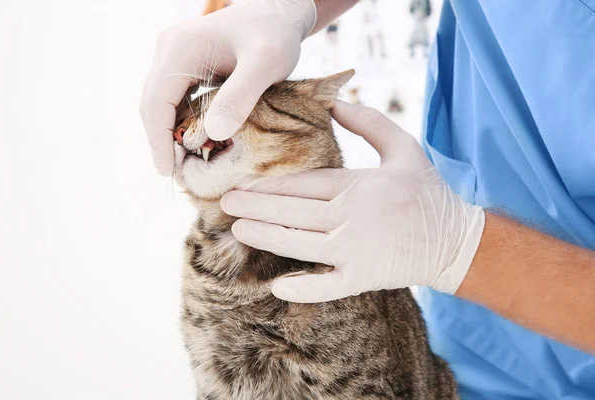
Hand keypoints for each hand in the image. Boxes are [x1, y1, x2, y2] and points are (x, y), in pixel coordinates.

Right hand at [139, 0, 315, 174]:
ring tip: (182, 166)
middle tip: (175, 176)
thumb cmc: (275, 35)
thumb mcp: (266, 64)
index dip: (158, 139)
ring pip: (160, 103)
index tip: (167, 171)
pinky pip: (174, 98)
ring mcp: (175, 56)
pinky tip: (193, 142)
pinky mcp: (185, 64)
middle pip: (152, 104)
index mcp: (181, 48)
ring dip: (168, 133)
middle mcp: (170, 50)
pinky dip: (180, 122)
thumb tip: (215, 133)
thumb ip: (241, 96)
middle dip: (160, 141)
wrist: (278, 12)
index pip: (156, 101)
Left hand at [220, 100, 484, 302]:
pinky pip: (328, 286)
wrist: (455, 241)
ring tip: (239, 230)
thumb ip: (369, 122)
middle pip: (294, 212)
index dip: (270, 184)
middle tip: (225, 204)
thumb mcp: (404, 147)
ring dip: (267, 238)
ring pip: (300, 245)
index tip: (242, 182)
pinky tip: (277, 285)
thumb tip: (334, 102)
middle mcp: (353, 219)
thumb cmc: (426, 191)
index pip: (304, 183)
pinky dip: (304, 288)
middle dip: (256, 207)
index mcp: (359, 186)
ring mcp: (356, 252)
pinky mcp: (363, 279)